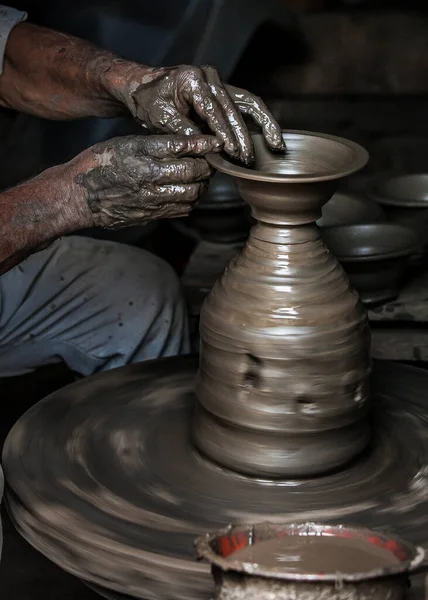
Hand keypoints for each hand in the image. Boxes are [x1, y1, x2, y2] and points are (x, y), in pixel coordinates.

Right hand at [73, 134, 221, 228]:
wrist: (77, 198)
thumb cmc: (99, 164)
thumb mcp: (124, 143)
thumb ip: (156, 143)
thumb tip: (187, 142)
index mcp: (141, 155)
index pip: (182, 147)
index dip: (203, 144)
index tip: (215, 141)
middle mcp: (150, 178)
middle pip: (194, 172)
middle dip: (207, 166)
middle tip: (210, 160)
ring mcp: (153, 200)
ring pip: (193, 193)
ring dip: (202, 184)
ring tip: (201, 176)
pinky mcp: (153, 215)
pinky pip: (183, 209)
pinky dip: (192, 199)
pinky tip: (188, 191)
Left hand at [113, 65, 284, 165]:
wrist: (144, 87)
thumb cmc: (149, 101)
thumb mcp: (161, 118)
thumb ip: (184, 131)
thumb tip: (207, 148)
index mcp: (193, 80)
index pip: (214, 111)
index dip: (224, 134)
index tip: (231, 153)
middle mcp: (210, 77)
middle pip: (235, 108)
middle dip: (243, 136)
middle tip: (248, 159)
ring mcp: (220, 82)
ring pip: (249, 103)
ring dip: (265, 125)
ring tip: (277, 146)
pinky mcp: (225, 91)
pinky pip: (247, 105)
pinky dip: (260, 121)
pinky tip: (272, 138)